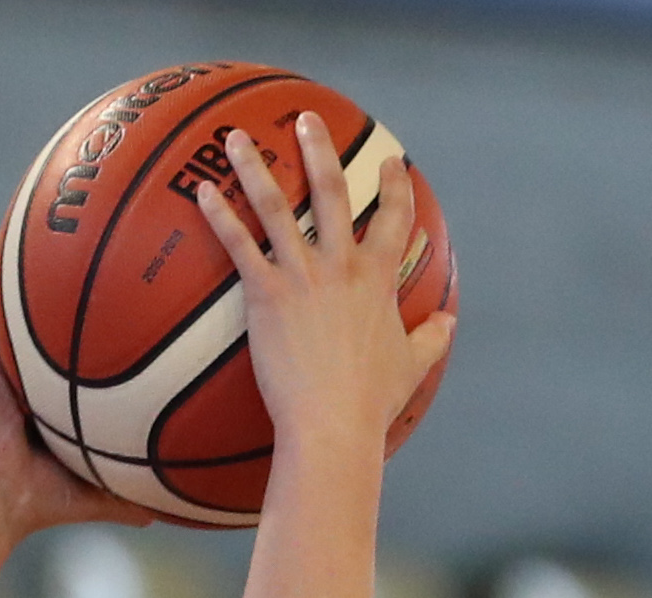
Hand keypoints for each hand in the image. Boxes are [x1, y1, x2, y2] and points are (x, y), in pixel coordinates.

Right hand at [0, 228, 153, 556]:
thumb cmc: (40, 503)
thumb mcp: (100, 491)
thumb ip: (133, 494)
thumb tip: (170, 512)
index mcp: (52, 399)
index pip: (78, 351)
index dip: (97, 321)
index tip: (124, 289)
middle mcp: (26, 375)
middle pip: (48, 315)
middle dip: (67, 277)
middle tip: (92, 232)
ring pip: (11, 304)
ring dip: (20, 262)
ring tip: (38, 215)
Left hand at [200, 115, 455, 458]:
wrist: (332, 424)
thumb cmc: (371, 402)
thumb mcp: (411, 366)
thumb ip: (430, 339)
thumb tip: (448, 324)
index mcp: (378, 277)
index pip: (394, 217)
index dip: (395, 187)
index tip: (392, 162)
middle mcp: (341, 264)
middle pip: (331, 191)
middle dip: (318, 150)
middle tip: (305, 120)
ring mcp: (303, 275)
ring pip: (276, 206)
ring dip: (255, 167)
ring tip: (234, 137)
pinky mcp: (267, 295)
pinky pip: (239, 246)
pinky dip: (220, 217)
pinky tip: (203, 191)